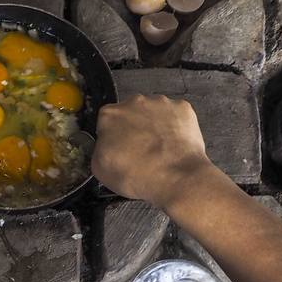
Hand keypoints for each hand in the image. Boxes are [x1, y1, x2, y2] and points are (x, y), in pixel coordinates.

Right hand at [92, 95, 216, 209]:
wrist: (176, 178)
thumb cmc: (139, 175)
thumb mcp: (100, 169)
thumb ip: (99, 149)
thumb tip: (105, 146)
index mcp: (110, 115)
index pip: (107, 122)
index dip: (113, 137)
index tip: (120, 149)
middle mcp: (135, 102)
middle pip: (131, 113)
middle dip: (136, 129)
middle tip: (142, 151)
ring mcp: (160, 104)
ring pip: (154, 113)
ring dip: (156, 127)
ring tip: (161, 150)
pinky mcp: (182, 109)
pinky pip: (176, 115)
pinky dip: (175, 127)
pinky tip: (174, 145)